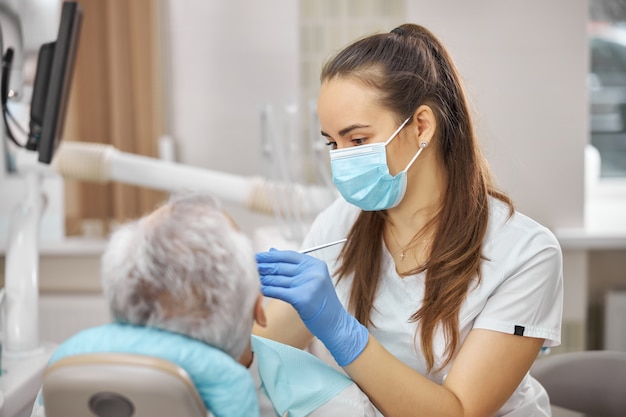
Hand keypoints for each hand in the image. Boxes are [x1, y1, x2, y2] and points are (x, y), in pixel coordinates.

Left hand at [256, 249, 368, 365]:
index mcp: (315, 264)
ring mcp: (309, 284)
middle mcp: (313, 271)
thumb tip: (271, 250)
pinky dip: (266, 290)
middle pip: (281, 266)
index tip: (256, 256)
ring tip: (248, 277)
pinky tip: (256, 290)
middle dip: (262, 266)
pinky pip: (278, 291)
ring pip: (277, 279)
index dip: (269, 255)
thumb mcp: (311, 280)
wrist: (335, 324)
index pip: (288, 255)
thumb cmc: (321, 303)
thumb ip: (293, 266)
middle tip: (247, 266)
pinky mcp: (303, 298)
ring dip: (261, 278)